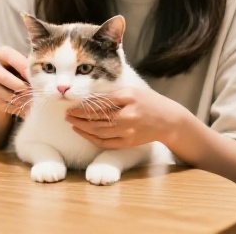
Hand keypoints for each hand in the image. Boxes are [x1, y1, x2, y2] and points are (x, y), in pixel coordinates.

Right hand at [0, 46, 32, 117]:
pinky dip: (16, 107)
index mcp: (1, 53)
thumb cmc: (24, 70)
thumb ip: (35, 68)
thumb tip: (50, 80)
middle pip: (4, 77)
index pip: (11, 57)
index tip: (38, 77)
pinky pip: (3, 105)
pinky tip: (25, 105)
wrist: (11, 84)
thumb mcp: (28, 65)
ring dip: (21, 99)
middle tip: (35, 92)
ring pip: (4, 94)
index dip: (25, 68)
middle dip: (22, 86)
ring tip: (32, 101)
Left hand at [68, 86, 189, 151]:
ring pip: (99, 132)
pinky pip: (106, 143)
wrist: (169, 121)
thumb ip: (111, 94)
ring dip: (82, 128)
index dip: (82, 107)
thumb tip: (87, 98)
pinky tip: (82, 133)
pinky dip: (92, 139)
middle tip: (66, 115)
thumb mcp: (132, 91)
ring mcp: (128, 131)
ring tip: (71, 123)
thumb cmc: (148, 102)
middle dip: (78, 118)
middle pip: (96, 119)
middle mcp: (128, 116)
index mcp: (128, 99)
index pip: (99, 104)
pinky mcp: (129, 142)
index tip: (70, 106)